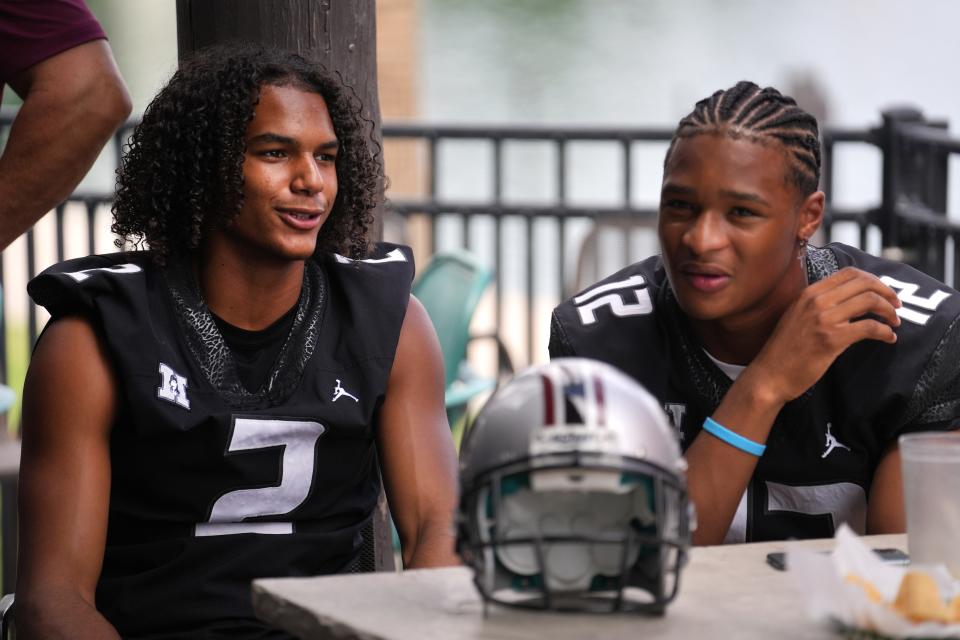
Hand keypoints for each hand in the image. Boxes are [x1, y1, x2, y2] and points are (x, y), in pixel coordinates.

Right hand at [748, 267, 900, 403]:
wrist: (770, 375)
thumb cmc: (784, 350)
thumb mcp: (797, 317)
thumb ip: (818, 304)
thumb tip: (849, 301)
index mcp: (808, 293)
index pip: (849, 273)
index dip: (873, 280)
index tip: (883, 292)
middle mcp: (816, 301)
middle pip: (864, 283)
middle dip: (887, 293)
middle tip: (896, 306)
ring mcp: (824, 319)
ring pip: (870, 301)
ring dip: (889, 311)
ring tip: (894, 323)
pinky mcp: (832, 339)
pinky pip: (869, 327)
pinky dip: (885, 332)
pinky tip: (888, 338)